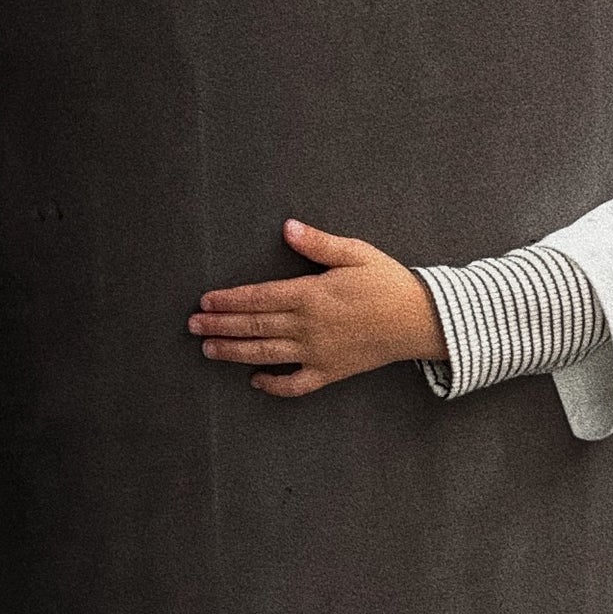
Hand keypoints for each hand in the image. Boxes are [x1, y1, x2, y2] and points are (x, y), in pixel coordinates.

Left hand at [188, 220, 447, 398]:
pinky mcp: (330, 372)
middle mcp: (308, 326)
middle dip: (219, 326)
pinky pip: (295, 384)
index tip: (205, 301)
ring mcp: (318, 352)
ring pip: (265, 354)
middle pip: (254, 326)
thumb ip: (318, 243)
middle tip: (192, 326)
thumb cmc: (388, 282)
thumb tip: (287, 228)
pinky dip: (273, 385)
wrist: (420, 320)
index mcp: (311, 294)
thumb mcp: (356, 253)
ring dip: (233, 352)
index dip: (228, 300)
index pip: (258, 297)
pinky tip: (254, 381)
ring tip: (208, 350)